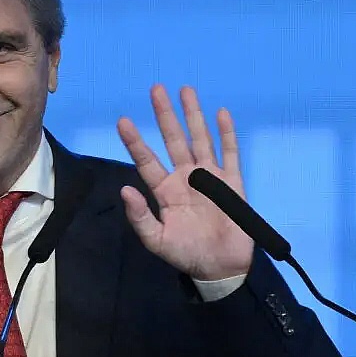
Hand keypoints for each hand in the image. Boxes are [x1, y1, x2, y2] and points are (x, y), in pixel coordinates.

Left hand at [117, 84, 253, 280]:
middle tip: (156, 89)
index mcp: (165, 191)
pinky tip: (221, 113)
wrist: (220, 267)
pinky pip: (230, 153)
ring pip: (200, 139)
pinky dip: (226, 133)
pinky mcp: (232, 182)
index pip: (147, 161)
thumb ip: (140, 217)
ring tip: (185, 90)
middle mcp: (185, 178)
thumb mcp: (156, 241)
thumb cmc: (186, 254)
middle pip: (173, 140)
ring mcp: (209, 177)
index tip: (123, 121)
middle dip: (165, 115)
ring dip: (193, 115)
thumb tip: (125, 189)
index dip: (135, 141)